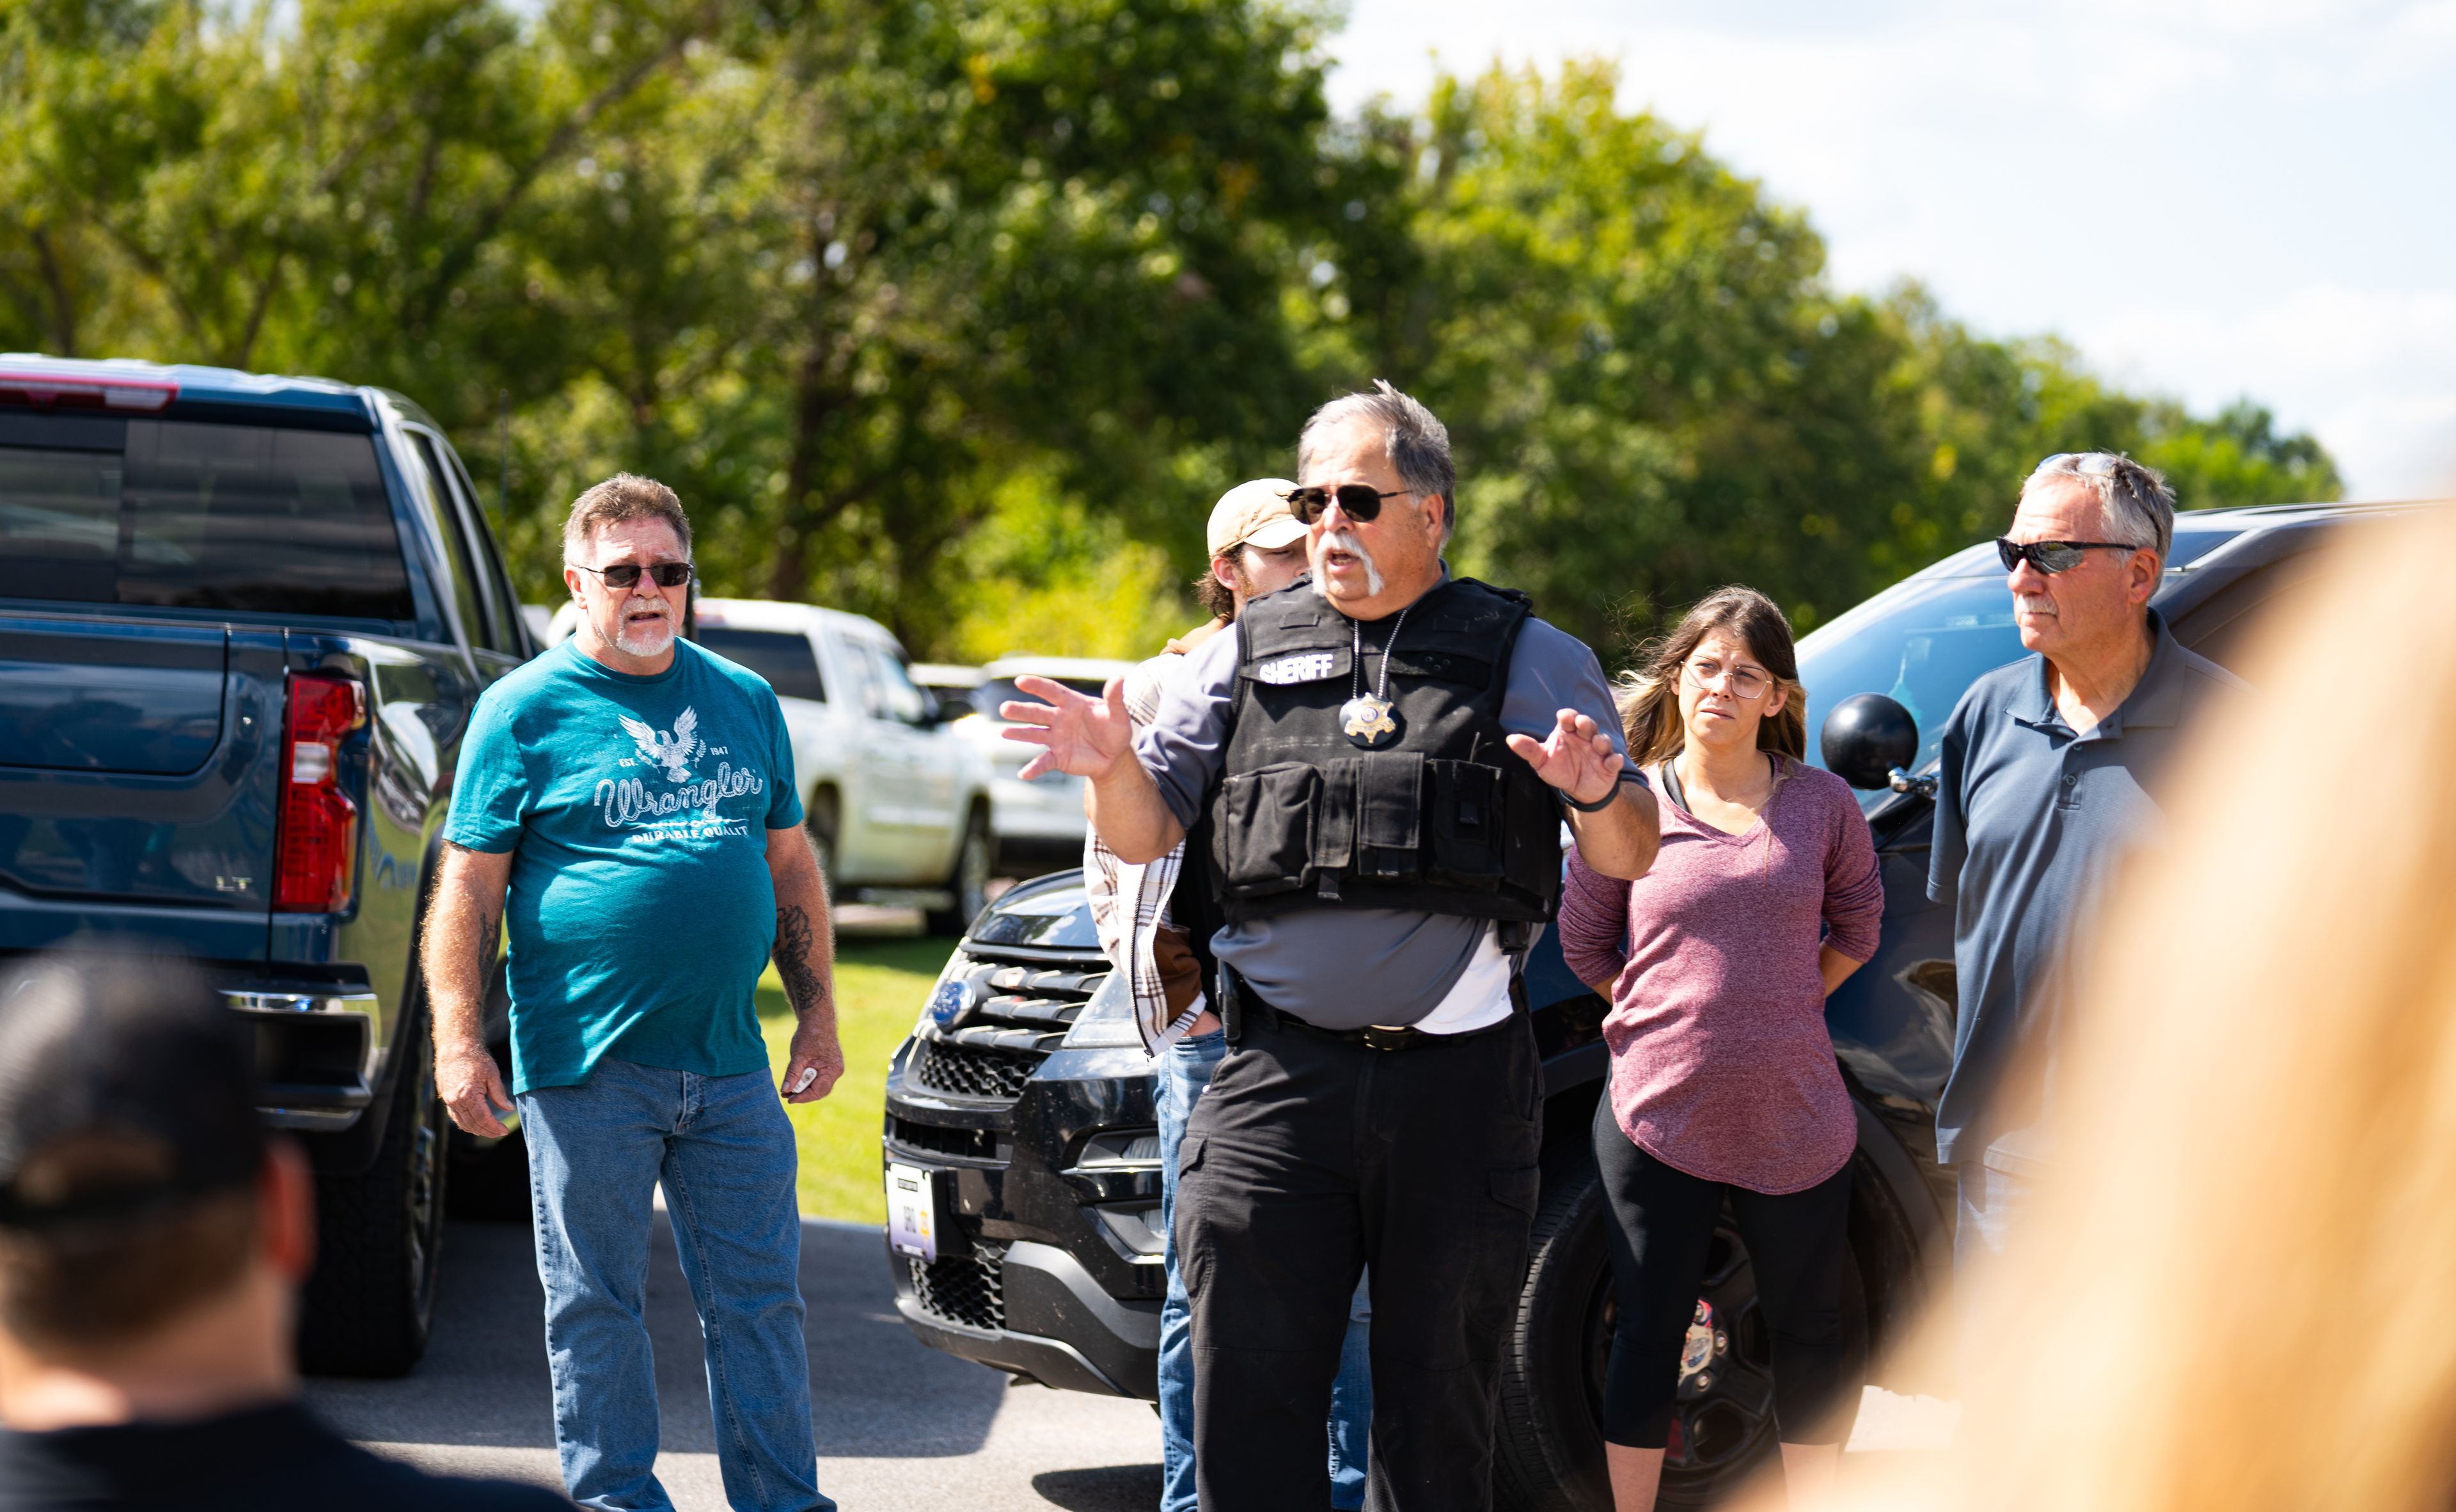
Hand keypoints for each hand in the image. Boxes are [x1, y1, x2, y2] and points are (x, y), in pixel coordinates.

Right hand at [436, 1041, 512, 1136]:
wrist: (455, 1049)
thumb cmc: (475, 1059)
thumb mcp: (492, 1075)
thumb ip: (499, 1094)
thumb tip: (508, 1108)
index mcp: (468, 1096)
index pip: (483, 1119)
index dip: (494, 1127)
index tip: (504, 1131)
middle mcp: (456, 1101)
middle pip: (473, 1125)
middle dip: (487, 1131)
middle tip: (500, 1133)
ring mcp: (449, 1101)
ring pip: (463, 1123)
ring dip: (477, 1130)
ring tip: (490, 1131)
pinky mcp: (447, 1099)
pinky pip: (456, 1117)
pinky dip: (466, 1124)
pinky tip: (476, 1124)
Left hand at [782, 1024, 844, 1104]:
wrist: (817, 1020)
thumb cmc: (810, 1035)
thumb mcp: (798, 1056)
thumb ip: (793, 1074)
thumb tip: (785, 1090)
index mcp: (833, 1069)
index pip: (819, 1091)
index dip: (803, 1097)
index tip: (789, 1099)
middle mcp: (836, 1071)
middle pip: (819, 1091)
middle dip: (803, 1094)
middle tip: (786, 1095)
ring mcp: (833, 1069)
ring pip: (818, 1086)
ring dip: (803, 1088)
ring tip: (788, 1089)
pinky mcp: (828, 1066)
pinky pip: (818, 1078)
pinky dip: (807, 1081)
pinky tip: (795, 1080)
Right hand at [999, 675, 1134, 781]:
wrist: (1114, 756)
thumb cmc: (1114, 730)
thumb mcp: (1118, 714)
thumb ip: (1115, 698)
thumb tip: (1119, 678)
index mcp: (1071, 704)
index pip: (1051, 692)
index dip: (1036, 686)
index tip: (1020, 680)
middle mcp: (1059, 719)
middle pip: (1037, 713)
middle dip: (1021, 711)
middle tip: (1004, 708)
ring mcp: (1056, 738)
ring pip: (1035, 734)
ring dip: (1019, 734)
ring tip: (1004, 733)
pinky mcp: (1058, 757)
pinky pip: (1044, 762)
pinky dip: (1034, 768)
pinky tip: (1023, 774)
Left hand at [1506, 707, 1624, 807]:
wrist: (1577, 791)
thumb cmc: (1559, 770)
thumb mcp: (1541, 761)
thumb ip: (1528, 750)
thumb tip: (1510, 739)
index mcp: (1568, 732)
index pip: (1569, 717)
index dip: (1568, 716)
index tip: (1565, 719)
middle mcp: (1584, 738)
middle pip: (1588, 725)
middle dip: (1586, 723)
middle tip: (1582, 725)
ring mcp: (1598, 751)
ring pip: (1603, 740)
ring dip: (1601, 741)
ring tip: (1596, 744)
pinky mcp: (1609, 765)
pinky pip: (1615, 760)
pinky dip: (1615, 760)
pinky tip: (1613, 761)